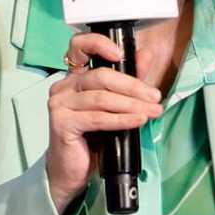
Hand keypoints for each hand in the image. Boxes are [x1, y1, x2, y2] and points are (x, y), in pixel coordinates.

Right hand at [46, 32, 160, 214]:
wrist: (72, 171)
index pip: (79, 47)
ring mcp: (59, 104)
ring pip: (101, 98)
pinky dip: (121, 119)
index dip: (99, 44)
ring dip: (132, 105)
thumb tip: (147, 55)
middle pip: (100, 76)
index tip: (122, 54)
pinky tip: (137, 120)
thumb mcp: (114, 107)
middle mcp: (63, 87)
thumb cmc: (91, 139)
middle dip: (133, 86)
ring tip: (152, 111)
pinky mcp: (61, 122)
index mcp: (74, 78)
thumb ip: (128, 81)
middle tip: (154, 97)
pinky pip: (97, 117)